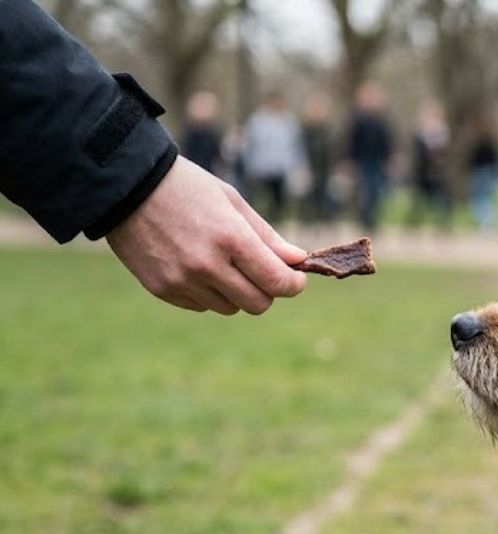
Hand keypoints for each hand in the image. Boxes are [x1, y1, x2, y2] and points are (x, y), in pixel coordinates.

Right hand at [106, 157, 306, 314]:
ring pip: (230, 308)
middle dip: (267, 291)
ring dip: (235, 293)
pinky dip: (207, 293)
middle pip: (258, 304)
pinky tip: (195, 266)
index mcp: (231, 238)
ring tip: (222, 263)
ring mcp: (182, 280)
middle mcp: (207, 264)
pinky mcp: (162, 289)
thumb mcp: (231, 202)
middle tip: (260, 272)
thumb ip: (266, 236)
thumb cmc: (186, 188)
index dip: (293, 284)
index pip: (278, 282)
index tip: (294, 278)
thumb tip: (298, 261)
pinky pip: (201, 306)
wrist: (125, 185)